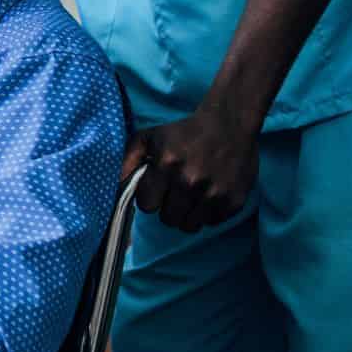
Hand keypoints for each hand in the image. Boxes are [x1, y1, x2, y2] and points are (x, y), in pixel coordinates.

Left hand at [130, 102, 260, 231]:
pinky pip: (212, 222)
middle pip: (168, 219)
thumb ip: (128, 159)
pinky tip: (208, 195)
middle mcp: (189, 181)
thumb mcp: (149, 137)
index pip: (147, 205)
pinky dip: (207, 213)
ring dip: (187, 215)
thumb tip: (118, 184)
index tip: (156, 191)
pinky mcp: (233, 201)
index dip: (149, 199)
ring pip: (189, 226)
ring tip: (190, 197)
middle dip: (167, 208)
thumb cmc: (184, 132)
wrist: (229, 124)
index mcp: (166, 165)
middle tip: (174, 194)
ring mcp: (214, 193)